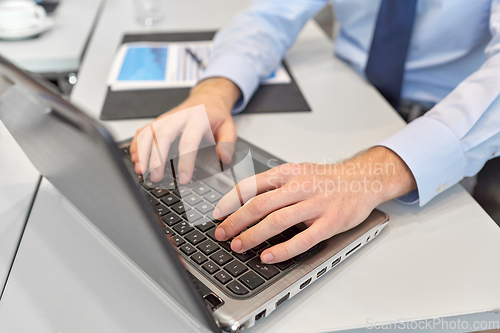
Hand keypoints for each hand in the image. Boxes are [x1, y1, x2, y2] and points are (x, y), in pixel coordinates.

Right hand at [130, 77, 240, 182]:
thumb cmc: (216, 115)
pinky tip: (134, 157)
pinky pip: (144, 130)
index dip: (185, 161)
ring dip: (142, 152)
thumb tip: (224, 158)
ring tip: (140, 170)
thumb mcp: (229, 126)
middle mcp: (179, 116)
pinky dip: (136, 144)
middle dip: (156, 158)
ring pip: (149, 133)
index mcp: (197, 118)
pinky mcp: (159, 120)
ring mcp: (167, 117)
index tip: (183, 178)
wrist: (207, 98)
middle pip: (163, 136)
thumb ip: (228, 143)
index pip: (188, 141)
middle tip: (155, 177)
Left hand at [213, 147, 416, 262]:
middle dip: (236, 221)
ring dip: (254, 235)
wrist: (363, 179)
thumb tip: (243, 200)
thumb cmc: (326, 179)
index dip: (230, 201)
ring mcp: (316, 204)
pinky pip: (303, 239)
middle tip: (222, 234)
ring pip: (277, 221)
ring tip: (239, 246)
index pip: (251, 185)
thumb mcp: (297, 172)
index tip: (217, 214)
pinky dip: (283, 250)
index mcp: (288, 173)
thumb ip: (273, 185)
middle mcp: (300, 186)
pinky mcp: (330, 222)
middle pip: (260, 204)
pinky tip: (268, 257)